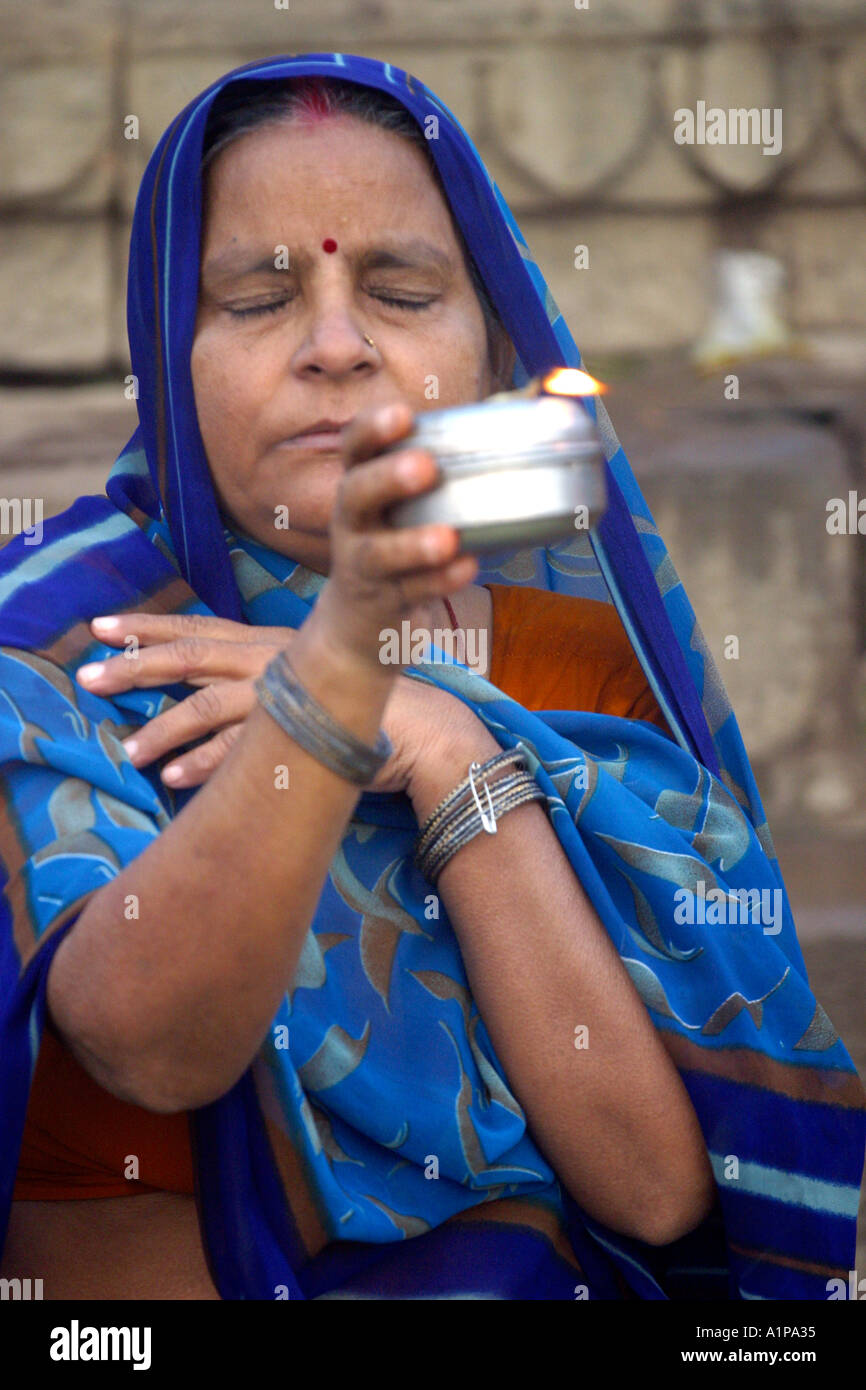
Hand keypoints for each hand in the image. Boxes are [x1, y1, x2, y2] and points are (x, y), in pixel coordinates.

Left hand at [76, 611, 482, 794]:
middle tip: (87, 675)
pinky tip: (176, 778)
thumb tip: (217, 691)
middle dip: (135, 665)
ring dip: (164, 730)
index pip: (199, 628)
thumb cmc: (365, 703)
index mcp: (271, 642)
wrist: (425, 730)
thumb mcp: (307, 677)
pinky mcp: (303, 733)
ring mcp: (288, 694)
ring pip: (210, 706)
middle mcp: (273, 659)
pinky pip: (244, 750)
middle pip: (192, 657)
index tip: (99, 627)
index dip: (148, 626)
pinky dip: (206, 763)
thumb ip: (265, 677)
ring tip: (130, 752)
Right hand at [310, 401, 479, 675]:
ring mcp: (362, 565)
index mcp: (362, 485)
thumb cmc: (404, 543)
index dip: (372, 429)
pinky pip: (410, 592)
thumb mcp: (415, 503)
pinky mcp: (382, 603)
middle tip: (426, 467)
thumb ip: (461, 460)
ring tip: (448, 538)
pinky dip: (439, 582)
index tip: (403, 415)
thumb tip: (536, 398)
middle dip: (388, 478)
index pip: (354, 447)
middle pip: (356, 493)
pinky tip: (466, 569)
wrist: (363, 625)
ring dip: (413, 544)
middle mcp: (353, 522)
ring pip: (379, 554)